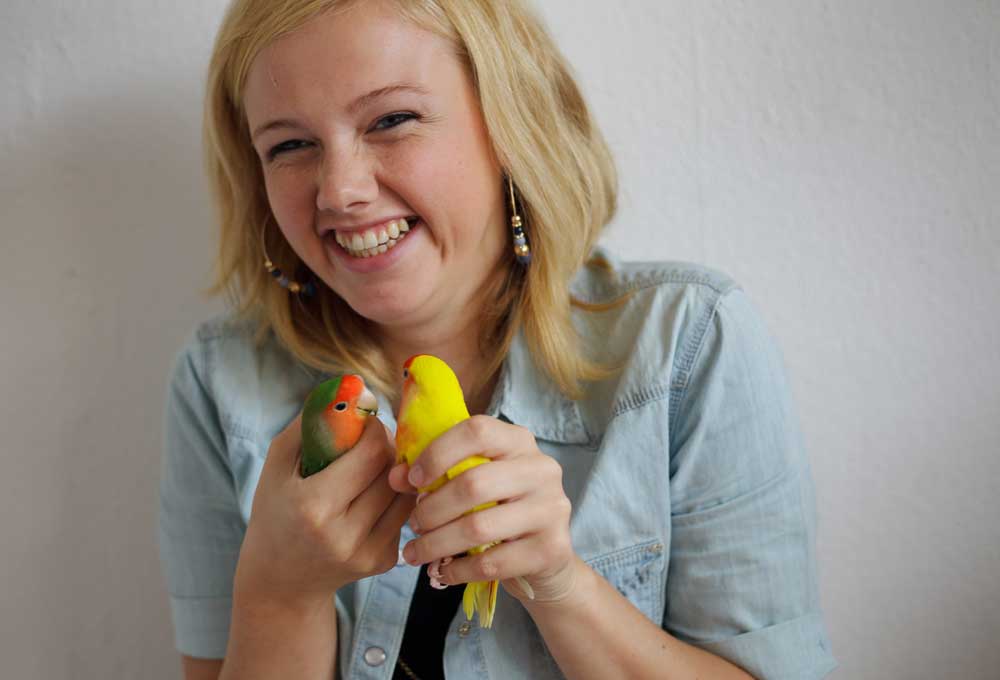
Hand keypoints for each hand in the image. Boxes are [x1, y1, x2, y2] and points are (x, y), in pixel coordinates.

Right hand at [233, 412, 415, 610]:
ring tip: (372, 467)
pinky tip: (372, 497)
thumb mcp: (278, 463)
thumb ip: (312, 422)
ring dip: (395, 471)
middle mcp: (343, 535)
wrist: (280, 581)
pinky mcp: (382, 563)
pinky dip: (394, 498)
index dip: (375, 430)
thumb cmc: (276, 511)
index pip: (371, 454)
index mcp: (313, 506)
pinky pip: (403, 514)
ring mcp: (366, 553)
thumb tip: (351, 386)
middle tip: (372, 441)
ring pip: (405, 492)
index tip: (366, 424)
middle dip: (386, 447)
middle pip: (391, 471)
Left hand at [387, 415, 577, 604]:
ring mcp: (551, 509)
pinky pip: (491, 563)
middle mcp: (542, 469)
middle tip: (413, 523)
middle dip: (432, 508)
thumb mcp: (472, 481)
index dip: (438, 452)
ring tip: (416, 552)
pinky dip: (457, 570)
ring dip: (437, 543)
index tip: (413, 479)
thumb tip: (395, 476)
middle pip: (473, 483)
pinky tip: (442, 572)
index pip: (477, 431)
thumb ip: (435, 473)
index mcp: (519, 441)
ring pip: (478, 527)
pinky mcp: (552, 548)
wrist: (546, 554)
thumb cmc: (500, 508)